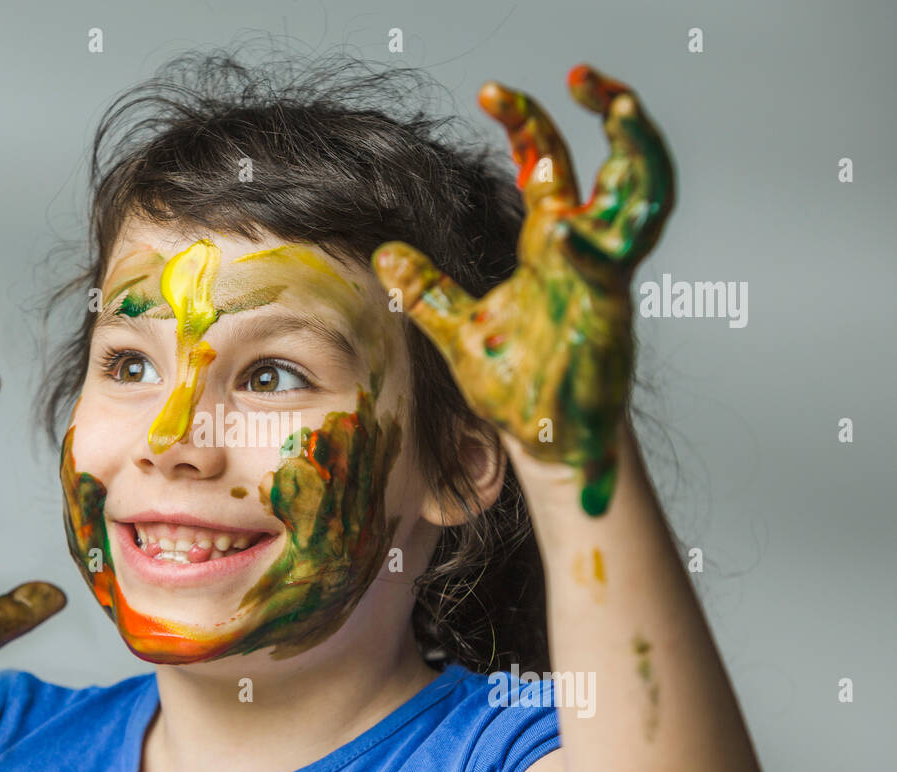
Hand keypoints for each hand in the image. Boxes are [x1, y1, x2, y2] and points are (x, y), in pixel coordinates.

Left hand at [373, 64, 674, 515]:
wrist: (546, 442)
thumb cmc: (517, 387)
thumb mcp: (458, 330)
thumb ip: (425, 290)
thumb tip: (384, 252)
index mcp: (550, 249)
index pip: (545, 167)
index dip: (527, 123)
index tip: (491, 91)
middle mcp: (584, 255)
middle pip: (611, 166)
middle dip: (610, 112)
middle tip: (581, 73)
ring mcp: (604, 284)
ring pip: (642, 203)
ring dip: (637, 155)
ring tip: (619, 109)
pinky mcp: (609, 321)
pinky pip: (604, 274)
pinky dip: (584, 251)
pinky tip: (559, 230)